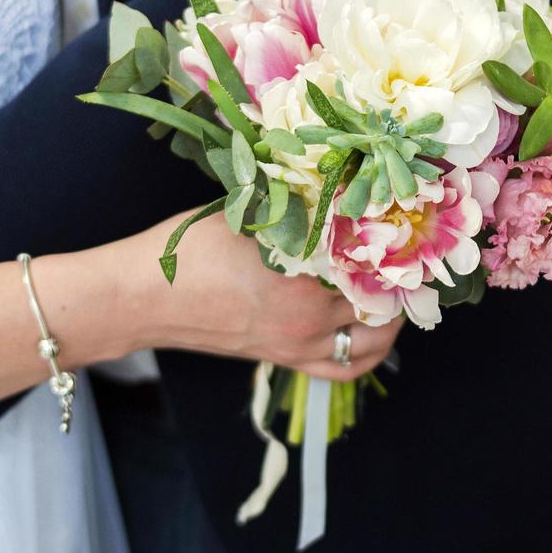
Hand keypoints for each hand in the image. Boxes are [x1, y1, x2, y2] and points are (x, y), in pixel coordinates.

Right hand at [132, 213, 403, 381]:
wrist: (143, 298)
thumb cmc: (186, 249)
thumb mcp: (247, 212)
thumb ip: (297, 207)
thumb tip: (337, 184)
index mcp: (302, 276)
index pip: (373, 257)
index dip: (396, 235)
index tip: (407, 215)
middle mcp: (309, 319)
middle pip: (383, 299)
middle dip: (400, 274)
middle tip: (406, 247)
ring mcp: (299, 345)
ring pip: (374, 339)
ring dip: (391, 314)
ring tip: (393, 285)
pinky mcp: (286, 360)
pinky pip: (346, 368)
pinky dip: (368, 349)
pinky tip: (370, 325)